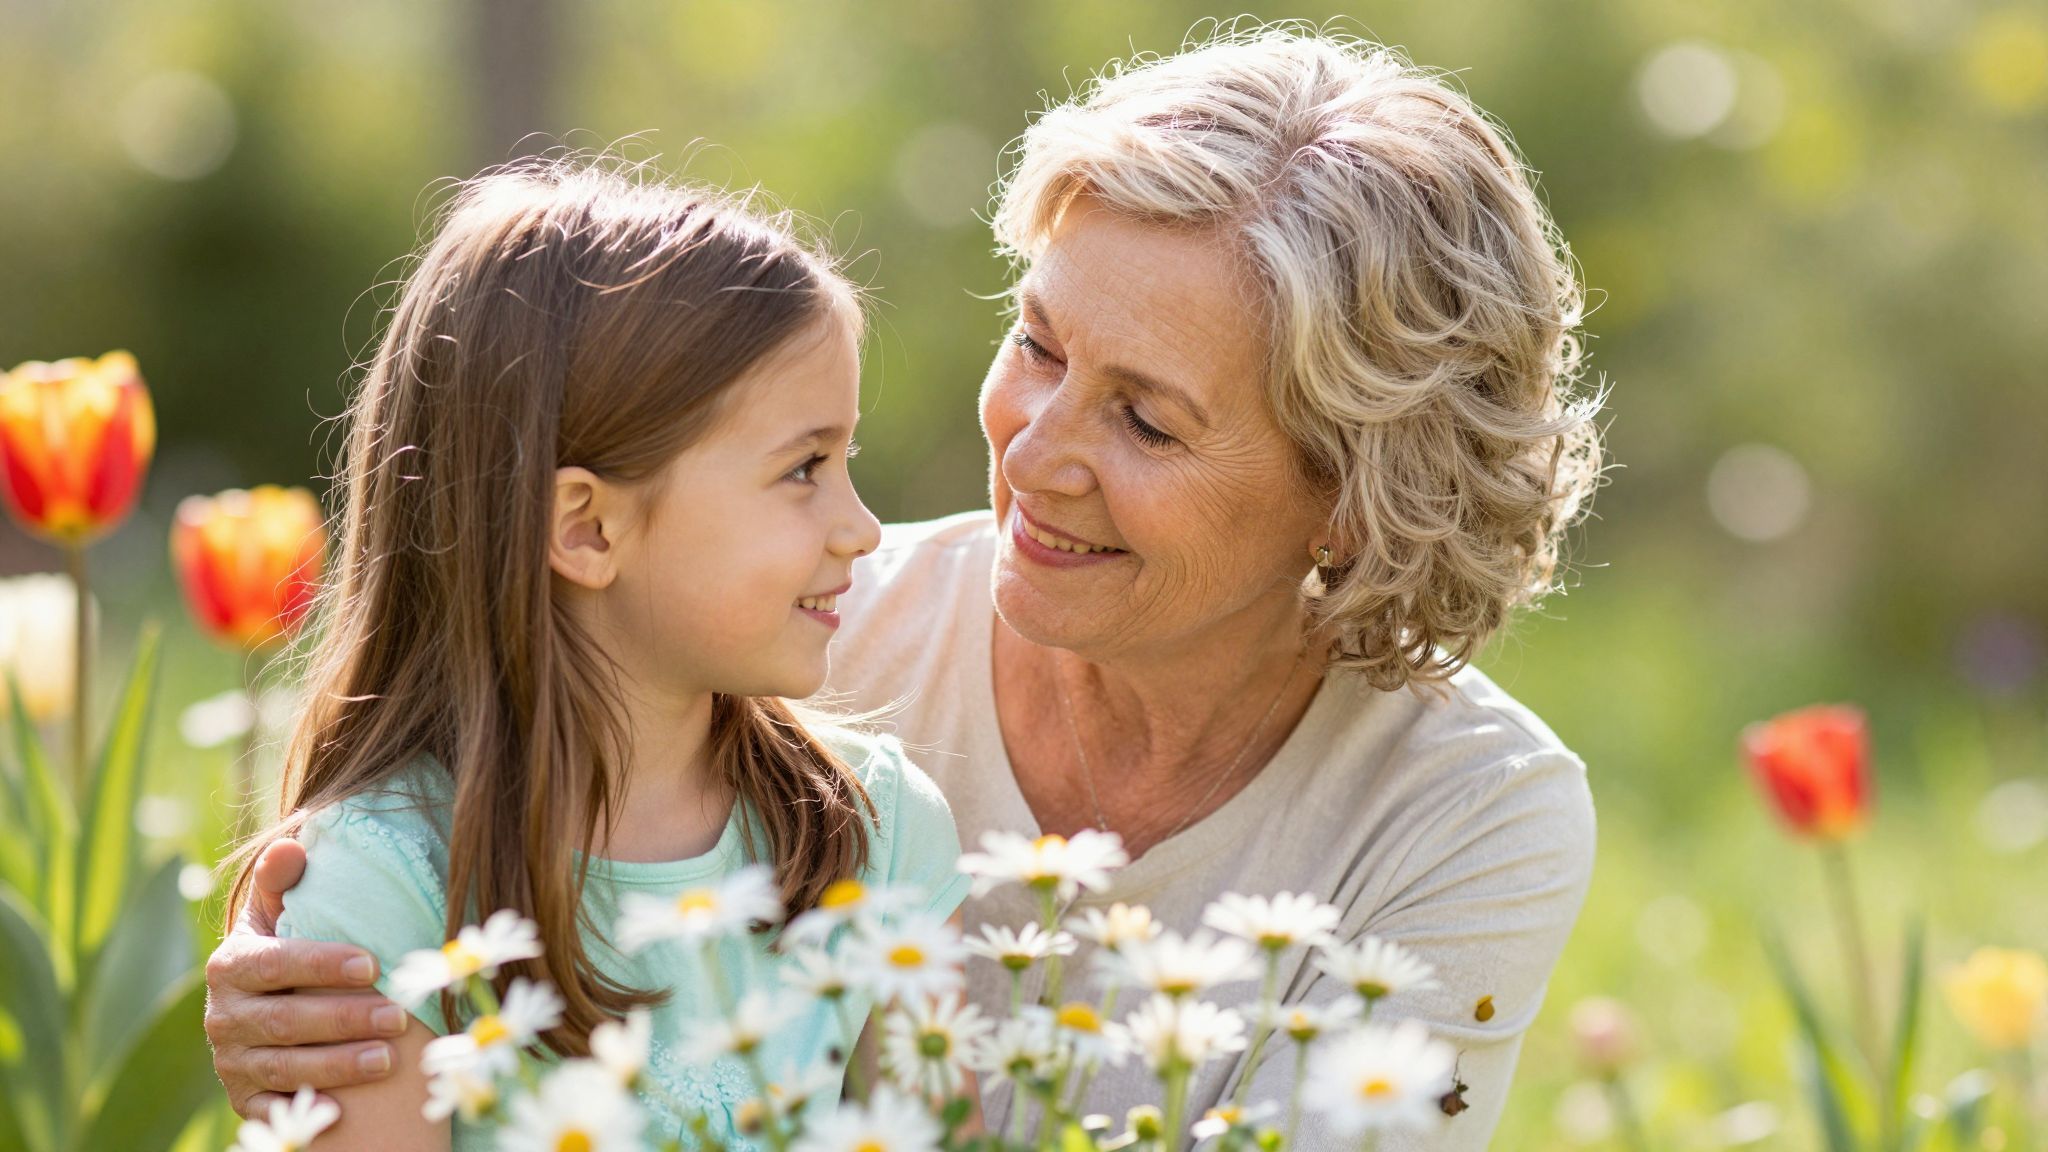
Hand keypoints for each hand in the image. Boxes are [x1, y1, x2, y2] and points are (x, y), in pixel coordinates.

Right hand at [203, 837, 409, 1119]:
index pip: (275, 962)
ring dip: (338, 1064)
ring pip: (284, 1067)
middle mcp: (223, 1016)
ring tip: (389, 1058)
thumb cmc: (288, 950)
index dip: (321, 964)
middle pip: (284, 1020)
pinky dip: (305, 1109)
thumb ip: (283, 882)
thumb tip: (291, 846)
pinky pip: (273, 1109)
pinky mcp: (244, 1099)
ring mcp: (231, 1061)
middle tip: (398, 1017)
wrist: (261, 1007)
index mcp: (231, 965)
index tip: (373, 963)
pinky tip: (345, 1108)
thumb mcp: (278, 913)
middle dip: (344, 1020)